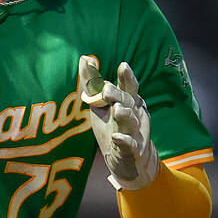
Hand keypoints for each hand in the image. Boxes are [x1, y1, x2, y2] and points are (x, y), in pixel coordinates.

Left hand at [78, 55, 159, 189]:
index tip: (123, 65)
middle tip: (106, 91)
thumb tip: (83, 57)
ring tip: (116, 109)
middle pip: (127, 101)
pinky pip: (129, 145)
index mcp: (128, 101)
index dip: (126, 76)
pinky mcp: (131, 150)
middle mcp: (134, 114)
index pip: (128, 86)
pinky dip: (124, 141)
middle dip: (117, 95)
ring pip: (131, 121)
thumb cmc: (111, 126)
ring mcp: (134, 132)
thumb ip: (92, 82)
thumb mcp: (99, 104)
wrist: (123, 160)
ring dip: (124, 115)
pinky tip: (116, 137)